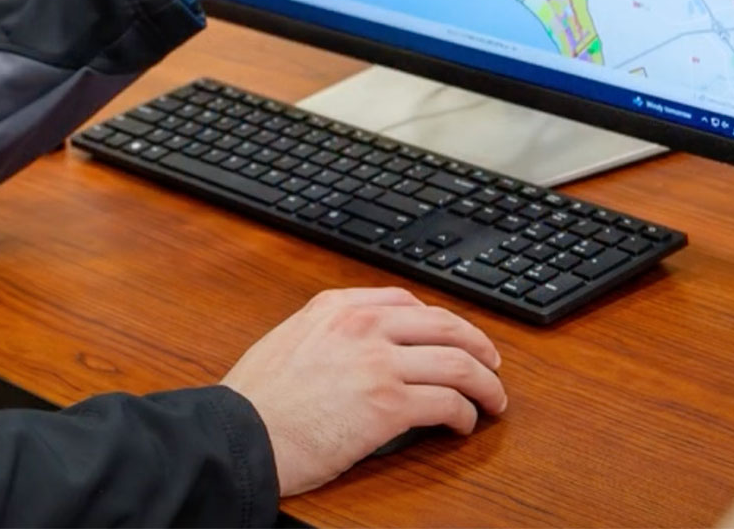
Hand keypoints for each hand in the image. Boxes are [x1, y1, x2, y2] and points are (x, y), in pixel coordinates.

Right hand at [221, 285, 505, 496]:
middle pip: (446, 326)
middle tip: (491, 365)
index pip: (408, 301)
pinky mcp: (389, 405)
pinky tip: (462, 425)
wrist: (242, 432)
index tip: (453, 338)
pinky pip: (448, 403)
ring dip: (485, 384)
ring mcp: (378, 363)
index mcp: (336, 307)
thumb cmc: (256, 399)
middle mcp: (362, 326)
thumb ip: (329, 333)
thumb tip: (365, 349)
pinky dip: (465, 415)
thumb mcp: (289, 340)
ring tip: (492, 401)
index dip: (442, 321)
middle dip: (479, 347)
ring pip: (458, 363)